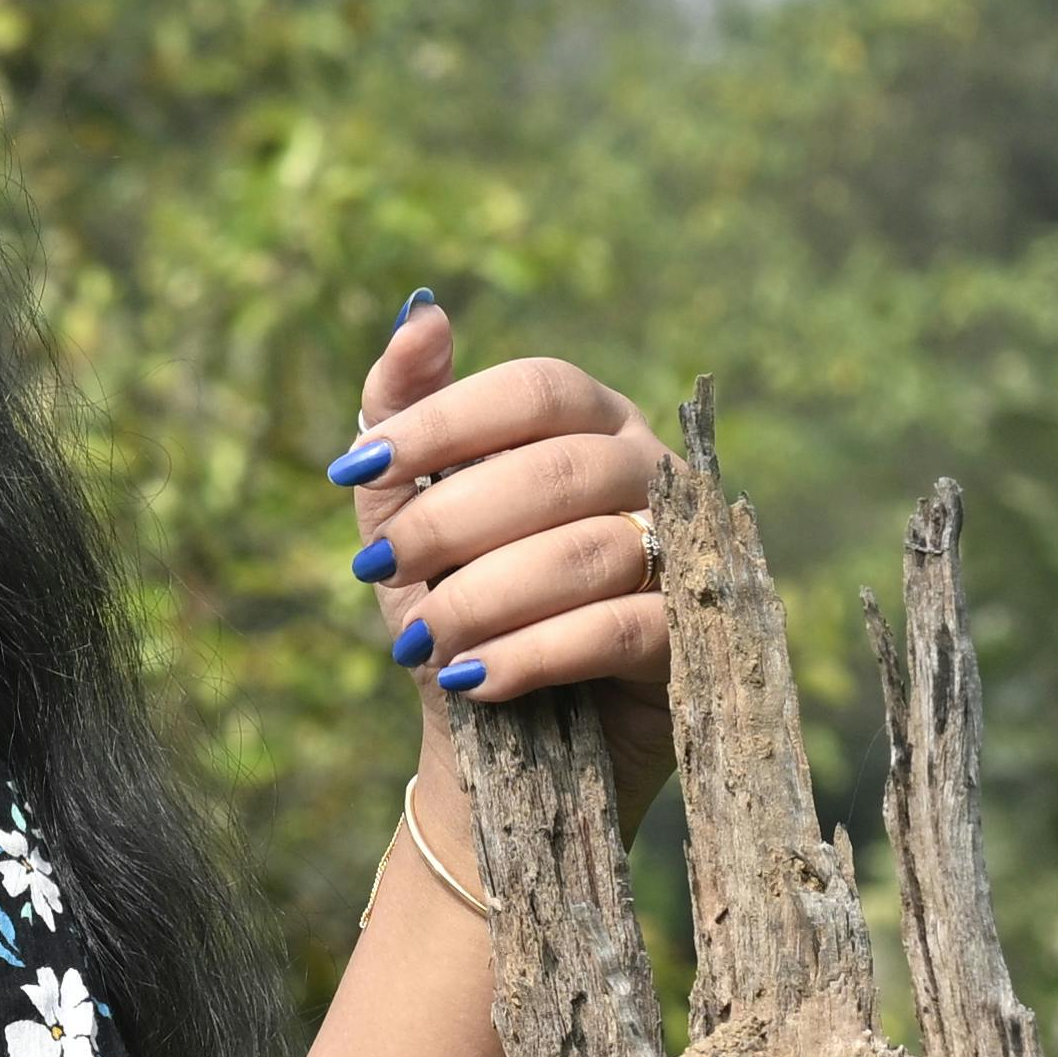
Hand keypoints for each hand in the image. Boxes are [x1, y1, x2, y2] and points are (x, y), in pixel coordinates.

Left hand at [331, 292, 674, 807]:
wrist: (500, 746)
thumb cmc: (461, 608)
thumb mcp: (410, 516)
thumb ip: (403, 418)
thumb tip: (422, 310)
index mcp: (592, 424)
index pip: (535, 388)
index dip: (446, 419)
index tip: (361, 464)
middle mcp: (649, 475)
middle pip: (558, 469)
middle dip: (452, 522)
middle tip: (381, 569)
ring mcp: (684, 555)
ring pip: (590, 551)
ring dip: (485, 598)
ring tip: (425, 642)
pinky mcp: (696, 641)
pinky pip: (622, 630)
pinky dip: (535, 653)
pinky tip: (474, 679)